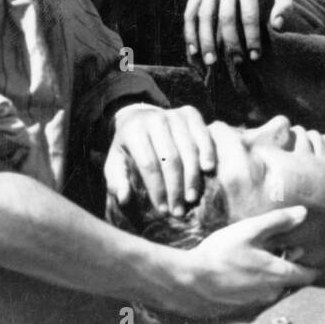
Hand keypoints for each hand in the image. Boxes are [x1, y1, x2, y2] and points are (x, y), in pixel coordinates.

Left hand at [105, 103, 215, 218]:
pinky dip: (208, 151)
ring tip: (192, 198)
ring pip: (188, 148)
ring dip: (192, 175)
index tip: (162, 210)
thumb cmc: (129, 149)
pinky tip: (208, 170)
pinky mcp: (190, 112)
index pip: (148, 163)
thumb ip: (117, 182)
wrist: (140, 119)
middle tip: (179, 211)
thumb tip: (124, 198)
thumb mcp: (115, 164)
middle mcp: (155, 118)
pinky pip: (203, 134)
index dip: (157, 188)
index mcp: (132, 131)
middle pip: (170, 157)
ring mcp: (174, 113)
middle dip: (176, 187)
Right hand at [164, 206, 319, 316]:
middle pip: (290, 280)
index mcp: (278, 274)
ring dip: (271, 273)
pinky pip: (257, 293)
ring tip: (258, 255)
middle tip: (281, 247)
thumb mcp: (251, 230)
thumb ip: (278, 221)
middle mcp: (271, 293)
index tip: (308, 253)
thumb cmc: (222, 253)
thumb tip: (303, 213)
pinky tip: (243, 268)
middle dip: (288, 265)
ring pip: (273, 287)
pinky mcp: (241, 306)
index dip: (311, 265)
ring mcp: (256, 302)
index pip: (307, 275)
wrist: (189, 280)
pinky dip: (256, 282)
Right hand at [185, 0, 293, 66]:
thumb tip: (277, 26)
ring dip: (206, 41)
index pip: (249, 15)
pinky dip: (189, 32)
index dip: (252, 37)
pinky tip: (194, 51)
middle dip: (230, 43)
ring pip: (203, 16)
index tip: (255, 56)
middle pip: (225, 18)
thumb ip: (285, 4)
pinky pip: (190, 13)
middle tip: (237, 62)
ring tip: (211, 62)